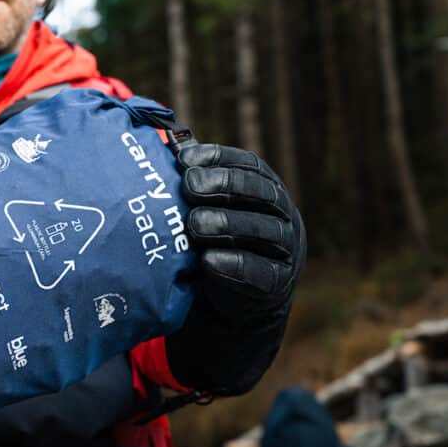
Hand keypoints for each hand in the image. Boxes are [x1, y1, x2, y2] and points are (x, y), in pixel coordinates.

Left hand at [166, 144, 305, 395]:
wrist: (231, 298)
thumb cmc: (212, 240)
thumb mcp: (206, 208)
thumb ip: (193, 182)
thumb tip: (162, 148)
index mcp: (265, 188)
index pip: (248, 164)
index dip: (218, 157)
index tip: (184, 159)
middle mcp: (282, 214)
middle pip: (258, 192)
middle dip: (222, 184)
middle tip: (188, 185)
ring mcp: (285, 249)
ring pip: (263, 230)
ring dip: (226, 223)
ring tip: (194, 224)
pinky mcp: (277, 284)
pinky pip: (260, 272)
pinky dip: (234, 265)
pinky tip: (207, 259)